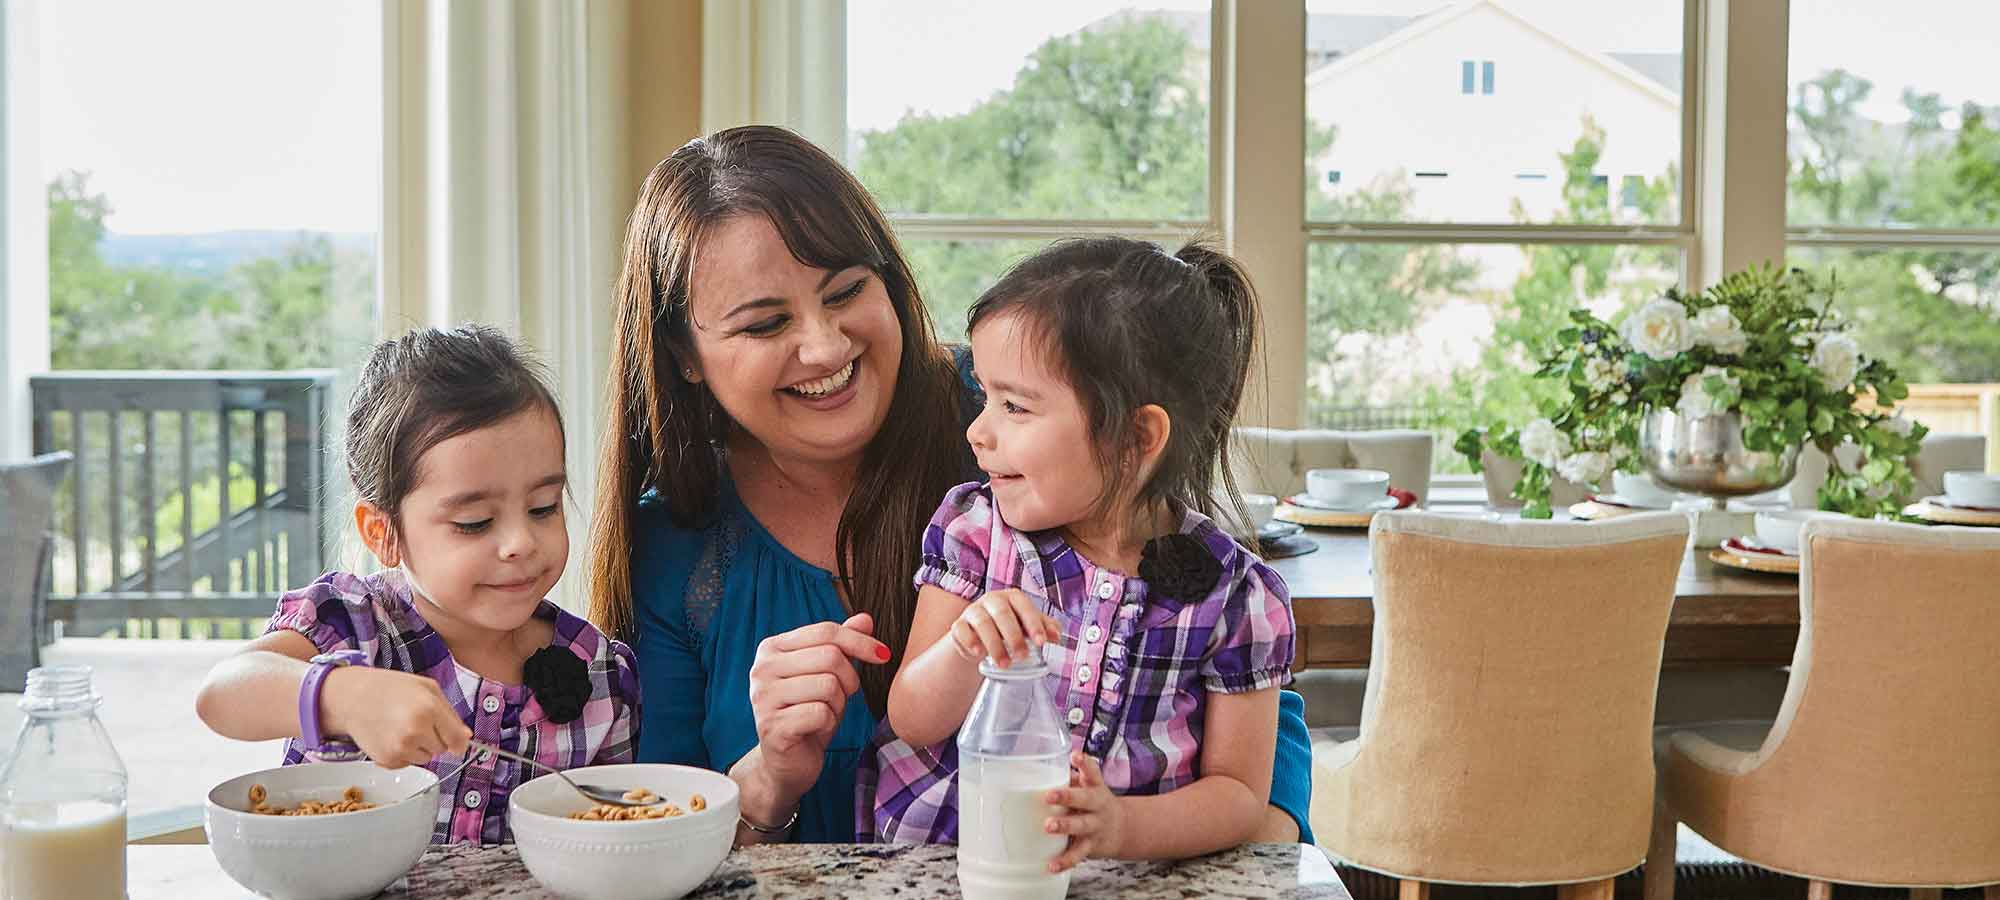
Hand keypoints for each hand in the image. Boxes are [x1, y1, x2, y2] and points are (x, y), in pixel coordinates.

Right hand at [319, 666, 471, 768]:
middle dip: (434, 738)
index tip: (456, 740)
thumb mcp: (427, 688)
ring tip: (401, 727)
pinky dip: (402, 754)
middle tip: (416, 720)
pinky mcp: (387, 761)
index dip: (458, 741)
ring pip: (425, 758)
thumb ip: (451, 714)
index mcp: (428, 710)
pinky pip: (407, 763)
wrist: (352, 698)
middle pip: (442, 749)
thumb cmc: (390, 688)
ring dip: (419, 747)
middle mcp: (415, 731)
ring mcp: (400, 748)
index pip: (457, 740)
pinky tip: (390, 736)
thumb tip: (466, 739)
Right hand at [747, 612, 890, 799]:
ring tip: (825, 713)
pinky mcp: (772, 727)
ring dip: (839, 703)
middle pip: (830, 657)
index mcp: (772, 648)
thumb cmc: (808, 713)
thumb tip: (866, 618)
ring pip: (829, 685)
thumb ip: (842, 645)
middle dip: (849, 679)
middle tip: (842, 697)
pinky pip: (821, 713)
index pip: (825, 631)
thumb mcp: (828, 675)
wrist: (787, 762)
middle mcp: (761, 669)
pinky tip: (816, 730)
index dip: (860, 641)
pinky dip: (829, 723)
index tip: (883, 655)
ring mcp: (763, 698)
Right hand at [947, 589, 1060, 666]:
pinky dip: (970, 641)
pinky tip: (979, 654)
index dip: (1033, 623)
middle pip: (1002, 613)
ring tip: (1004, 664)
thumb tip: (1056, 636)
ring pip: (982, 622)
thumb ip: (1044, 628)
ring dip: (994, 645)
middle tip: (1022, 657)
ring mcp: (973, 611)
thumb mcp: (1027, 627)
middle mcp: (992, 600)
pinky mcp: (959, 625)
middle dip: (1014, 636)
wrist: (980, 639)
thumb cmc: (1009, 629)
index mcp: (1012, 598)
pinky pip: (961, 630)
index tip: (1041, 642)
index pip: (1024, 606)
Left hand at [1045, 751, 1122, 871]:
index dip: (1085, 763)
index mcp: (1096, 788)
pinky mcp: (1091, 846)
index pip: (1093, 772)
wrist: (1122, 829)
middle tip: (1049, 795)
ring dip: (1065, 826)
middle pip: (1085, 799)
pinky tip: (1051, 865)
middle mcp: (1098, 805)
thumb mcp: (1088, 788)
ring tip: (1048, 826)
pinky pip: (1077, 854)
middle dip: (1068, 796)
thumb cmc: (1094, 803)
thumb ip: (1068, 781)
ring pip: (1081, 826)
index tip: (1075, 756)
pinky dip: (1064, 861)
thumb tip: (1036, 772)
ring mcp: (1095, 826)